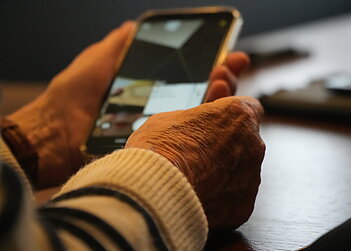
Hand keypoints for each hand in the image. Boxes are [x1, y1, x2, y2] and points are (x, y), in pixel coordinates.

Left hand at [9, 21, 248, 188]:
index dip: (210, 63)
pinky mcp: (157, 147)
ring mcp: (161, 129)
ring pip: (199, 115)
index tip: (227, 52)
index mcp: (150, 88)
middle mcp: (160, 109)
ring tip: (225, 79)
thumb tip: (133, 27)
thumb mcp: (96, 61)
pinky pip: (185, 136)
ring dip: (218, 96)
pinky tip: (215, 109)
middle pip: (200, 93)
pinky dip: (204, 123)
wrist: (55, 135)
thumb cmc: (71, 97)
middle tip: (232, 64)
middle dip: (223, 77)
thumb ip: (117, 46)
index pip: (188, 74)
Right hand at [125, 96, 264, 230]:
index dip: (230, 117)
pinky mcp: (243, 206)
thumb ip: (201, 112)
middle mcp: (253, 145)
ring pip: (242, 172)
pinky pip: (235, 199)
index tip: (216, 123)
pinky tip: (199, 196)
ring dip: (224, 173)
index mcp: (239, 116)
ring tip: (194, 178)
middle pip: (246, 142)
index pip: (248, 108)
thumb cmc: (162, 149)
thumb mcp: (174, 116)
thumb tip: (212, 100)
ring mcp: (251, 177)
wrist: (155, 188)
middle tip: (198, 153)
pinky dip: (221, 199)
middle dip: (226, 146)